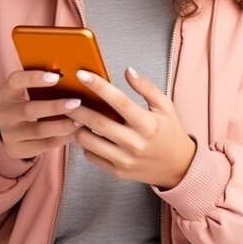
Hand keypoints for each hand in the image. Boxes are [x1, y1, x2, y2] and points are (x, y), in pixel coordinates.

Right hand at [0, 70, 81, 158]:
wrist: (11, 130)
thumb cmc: (27, 102)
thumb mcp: (26, 91)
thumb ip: (44, 83)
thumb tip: (76, 75)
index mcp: (7, 92)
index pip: (16, 81)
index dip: (34, 78)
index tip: (56, 77)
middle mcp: (5, 114)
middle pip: (29, 110)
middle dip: (54, 107)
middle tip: (76, 102)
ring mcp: (9, 134)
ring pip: (38, 131)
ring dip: (61, 125)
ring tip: (80, 121)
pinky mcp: (17, 149)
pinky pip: (42, 145)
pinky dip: (61, 139)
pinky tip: (76, 133)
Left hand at [70, 67, 195, 188]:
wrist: (178, 167)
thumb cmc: (169, 131)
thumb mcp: (164, 105)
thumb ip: (146, 87)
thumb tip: (127, 71)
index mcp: (147, 124)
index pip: (119, 101)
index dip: (98, 86)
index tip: (82, 74)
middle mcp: (135, 143)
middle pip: (98, 123)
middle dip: (77, 108)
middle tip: (64, 97)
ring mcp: (125, 160)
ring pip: (90, 142)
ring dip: (77, 127)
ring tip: (71, 114)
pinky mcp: (118, 172)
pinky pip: (93, 157)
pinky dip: (84, 144)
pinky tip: (84, 132)